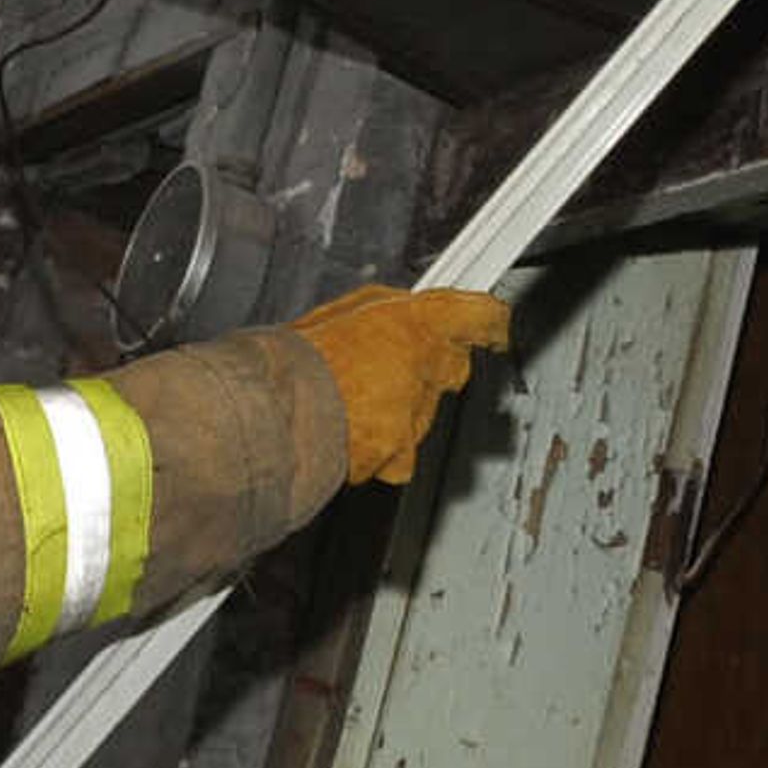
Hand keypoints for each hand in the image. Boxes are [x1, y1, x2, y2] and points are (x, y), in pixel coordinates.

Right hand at [288, 286, 513, 484]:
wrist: (274, 413)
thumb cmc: (297, 359)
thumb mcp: (343, 312)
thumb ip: (385, 315)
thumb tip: (396, 316)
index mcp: (420, 323)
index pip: (482, 317)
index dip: (488, 321)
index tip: (493, 325)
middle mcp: (429, 370)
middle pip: (450, 367)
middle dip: (427, 366)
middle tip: (385, 362)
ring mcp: (417, 417)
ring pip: (420, 412)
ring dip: (394, 408)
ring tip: (347, 399)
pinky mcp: (399, 456)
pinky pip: (398, 452)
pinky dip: (379, 448)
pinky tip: (347, 432)